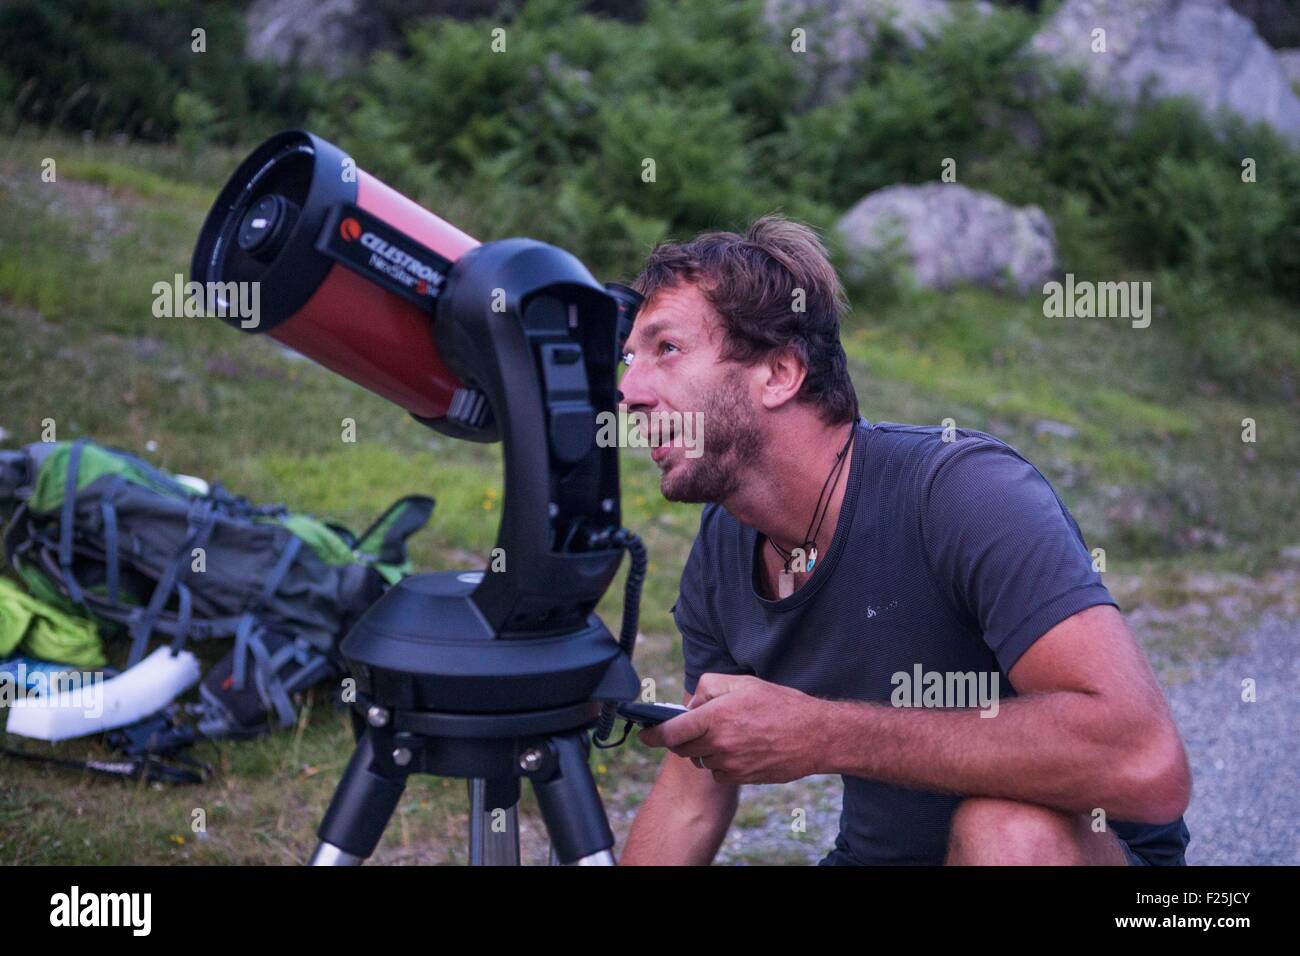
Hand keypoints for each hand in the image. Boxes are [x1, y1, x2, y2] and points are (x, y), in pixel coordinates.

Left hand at [638, 674, 829, 783]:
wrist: (815, 736)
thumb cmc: (781, 704)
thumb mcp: (743, 682)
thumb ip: (709, 686)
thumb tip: (690, 704)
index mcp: (716, 716)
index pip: (671, 732)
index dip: (653, 734)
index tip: (644, 734)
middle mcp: (719, 743)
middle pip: (683, 748)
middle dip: (683, 737)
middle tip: (698, 726)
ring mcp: (731, 764)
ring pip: (701, 760)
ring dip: (705, 749)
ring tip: (729, 734)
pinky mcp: (742, 777)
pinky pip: (718, 773)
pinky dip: (722, 763)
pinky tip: (741, 749)